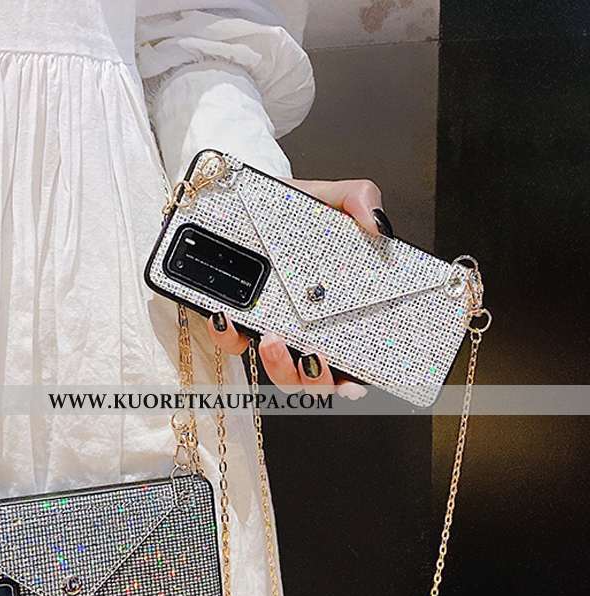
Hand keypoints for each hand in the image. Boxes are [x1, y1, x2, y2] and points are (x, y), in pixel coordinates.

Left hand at [207, 178, 392, 398]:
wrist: (245, 202)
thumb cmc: (293, 210)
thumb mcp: (330, 198)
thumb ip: (359, 201)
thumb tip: (380, 227)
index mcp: (332, 312)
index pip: (349, 359)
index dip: (352, 383)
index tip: (355, 384)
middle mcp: (302, 327)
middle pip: (312, 379)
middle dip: (314, 380)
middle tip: (314, 360)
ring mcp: (268, 327)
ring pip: (274, 370)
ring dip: (277, 365)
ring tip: (272, 339)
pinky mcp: (233, 319)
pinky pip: (229, 340)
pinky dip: (228, 335)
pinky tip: (227, 316)